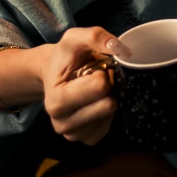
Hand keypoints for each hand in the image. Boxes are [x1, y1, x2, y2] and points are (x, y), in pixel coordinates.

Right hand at [38, 26, 131, 145]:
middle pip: (107, 105)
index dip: (102, 73)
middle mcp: (61, 123)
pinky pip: (107, 129)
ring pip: (109, 117)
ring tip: (94, 90)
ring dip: (107, 99)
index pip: (100, 87)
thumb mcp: (74, 38)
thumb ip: (94, 37)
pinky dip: (107, 114)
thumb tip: (121, 49)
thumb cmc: (65, 57)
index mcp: (56, 100)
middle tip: (96, 78)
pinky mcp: (85, 139)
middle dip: (108, 87)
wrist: (55, 73)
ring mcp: (73, 134)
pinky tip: (97, 102)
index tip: (91, 69)